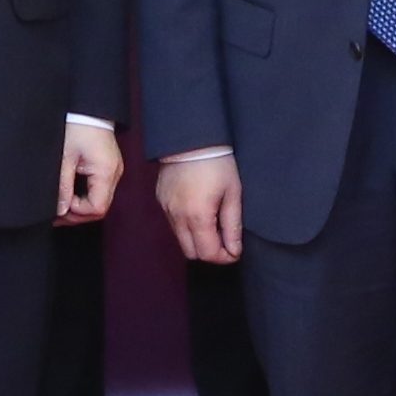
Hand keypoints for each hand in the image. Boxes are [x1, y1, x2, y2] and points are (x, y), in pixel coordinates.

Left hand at [58, 121, 122, 224]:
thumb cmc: (78, 127)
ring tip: (61, 205)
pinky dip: (86, 196)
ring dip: (81, 207)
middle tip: (57, 213)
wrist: (88, 108)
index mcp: (105, 172)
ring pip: (100, 200)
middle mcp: (114, 174)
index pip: (98, 207)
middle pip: (100, 207)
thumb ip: (63, 186)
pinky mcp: (109, 168)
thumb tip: (60, 209)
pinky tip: (71, 195)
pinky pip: (99, 190)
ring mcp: (113, 171)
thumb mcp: (65, 158)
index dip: (78, 212)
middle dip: (78, 214)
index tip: (61, 205)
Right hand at [156, 150, 243, 264]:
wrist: (191, 137)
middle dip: (209, 252)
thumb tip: (234, 251)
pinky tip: (198, 211)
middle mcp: (177, 217)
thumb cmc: (217, 163)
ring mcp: (166, 209)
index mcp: (197, 216)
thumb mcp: (232, 193)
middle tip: (224, 239)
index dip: (223, 258)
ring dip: (197, 239)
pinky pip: (173, 224)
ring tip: (212, 223)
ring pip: (180, 240)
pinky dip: (186, 226)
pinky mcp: (161, 201)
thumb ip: (232, 226)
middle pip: (191, 253)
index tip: (234, 251)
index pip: (207, 254)